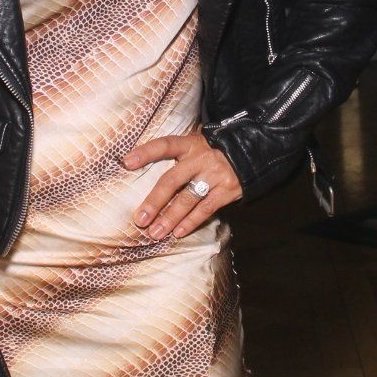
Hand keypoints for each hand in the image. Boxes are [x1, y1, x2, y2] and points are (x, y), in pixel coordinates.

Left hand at [123, 131, 241, 240]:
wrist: (250, 152)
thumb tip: (143, 172)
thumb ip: (177, 157)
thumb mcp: (196, 145)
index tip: (126, 162)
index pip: (164, 145)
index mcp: (190, 144)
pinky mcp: (227, 190)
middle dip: (154, 202)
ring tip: (155, 233)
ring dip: (169, 218)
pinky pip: (205, 209)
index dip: (145, 153)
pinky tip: (178, 232)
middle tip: (140, 220)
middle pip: (172, 180)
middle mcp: (201, 158)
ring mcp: (215, 174)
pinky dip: (190, 222)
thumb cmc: (213, 152)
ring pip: (187, 199)